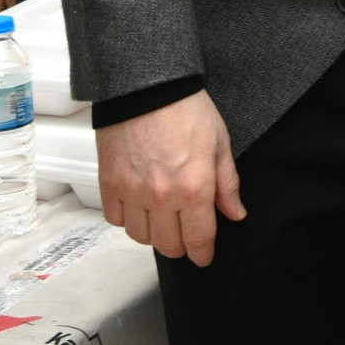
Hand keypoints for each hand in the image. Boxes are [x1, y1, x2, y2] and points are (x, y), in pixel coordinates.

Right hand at [97, 90, 245, 266]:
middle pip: (168, 244)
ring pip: (141, 236)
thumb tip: (235, 213)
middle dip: (181, 245)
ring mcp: (133, 192)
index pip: (199, 239)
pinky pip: (116, 219)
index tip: (204, 257)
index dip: (203, 254)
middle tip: (186, 236)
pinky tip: (139, 206)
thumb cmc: (187, 109)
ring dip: (154, 234)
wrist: (148, 87)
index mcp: (195, 188)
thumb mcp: (220, 144)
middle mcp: (162, 196)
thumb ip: (227, 184)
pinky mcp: (110, 184)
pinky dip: (127, 219)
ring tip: (163, 220)